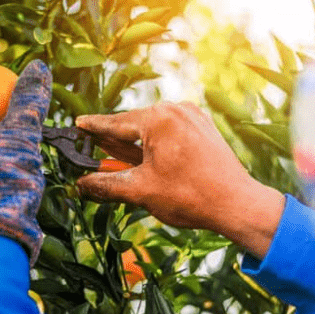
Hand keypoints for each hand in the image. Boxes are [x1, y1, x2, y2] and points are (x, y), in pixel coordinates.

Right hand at [75, 102, 284, 258]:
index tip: (77, 125)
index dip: (93, 128)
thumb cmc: (190, 196)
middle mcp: (176, 109)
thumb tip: (80, 185)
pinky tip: (148, 163)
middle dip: (115, 143)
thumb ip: (105, 184)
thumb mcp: (140, 190)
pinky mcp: (203, 127)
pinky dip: (155, 145)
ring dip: (136, 147)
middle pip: (133, 125)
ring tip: (123, 165)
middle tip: (95, 153)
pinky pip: (169, 132)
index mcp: (158, 118)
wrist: (237, 204)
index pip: (115, 123)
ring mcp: (192, 116)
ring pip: (151, 129)